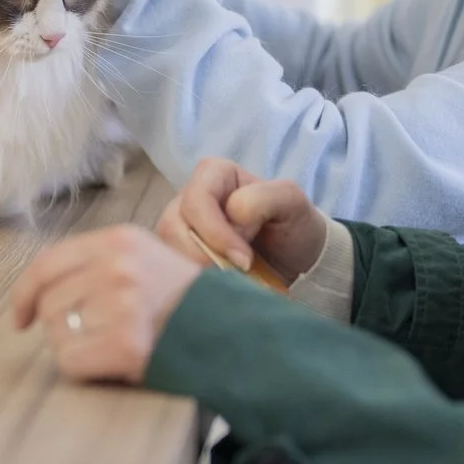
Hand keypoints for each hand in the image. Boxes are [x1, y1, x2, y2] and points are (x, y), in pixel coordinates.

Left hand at [11, 224, 202, 383]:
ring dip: (75, 347)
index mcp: (121, 240)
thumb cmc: (185, 304)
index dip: (25, 294)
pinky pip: (70, 361)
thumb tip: (38, 292)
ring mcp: (123, 305)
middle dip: (62, 325)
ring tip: (112, 346)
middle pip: (50, 303)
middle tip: (97, 336)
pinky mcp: (126, 344)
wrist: (235, 335)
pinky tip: (111, 364)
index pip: (47, 263)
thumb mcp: (146, 260)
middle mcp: (118, 267)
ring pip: (57, 332)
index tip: (20, 318)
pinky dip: (83, 369)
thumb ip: (98, 263)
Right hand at [154, 158, 328, 283]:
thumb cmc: (294, 225)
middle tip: (232, 276)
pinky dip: (189, 282)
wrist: (297, 260)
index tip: (244, 259)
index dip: (215, 232)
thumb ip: (265, 197)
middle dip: (202, 256)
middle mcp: (189, 198)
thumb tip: (232, 214)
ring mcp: (179, 228)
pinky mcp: (178, 255)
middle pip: (173, 226)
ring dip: (194, 271)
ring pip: (166, 250)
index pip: (196, 200)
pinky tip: (213, 288)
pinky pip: (170, 269)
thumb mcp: (293, 202)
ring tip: (224, 283)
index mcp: (213, 174)